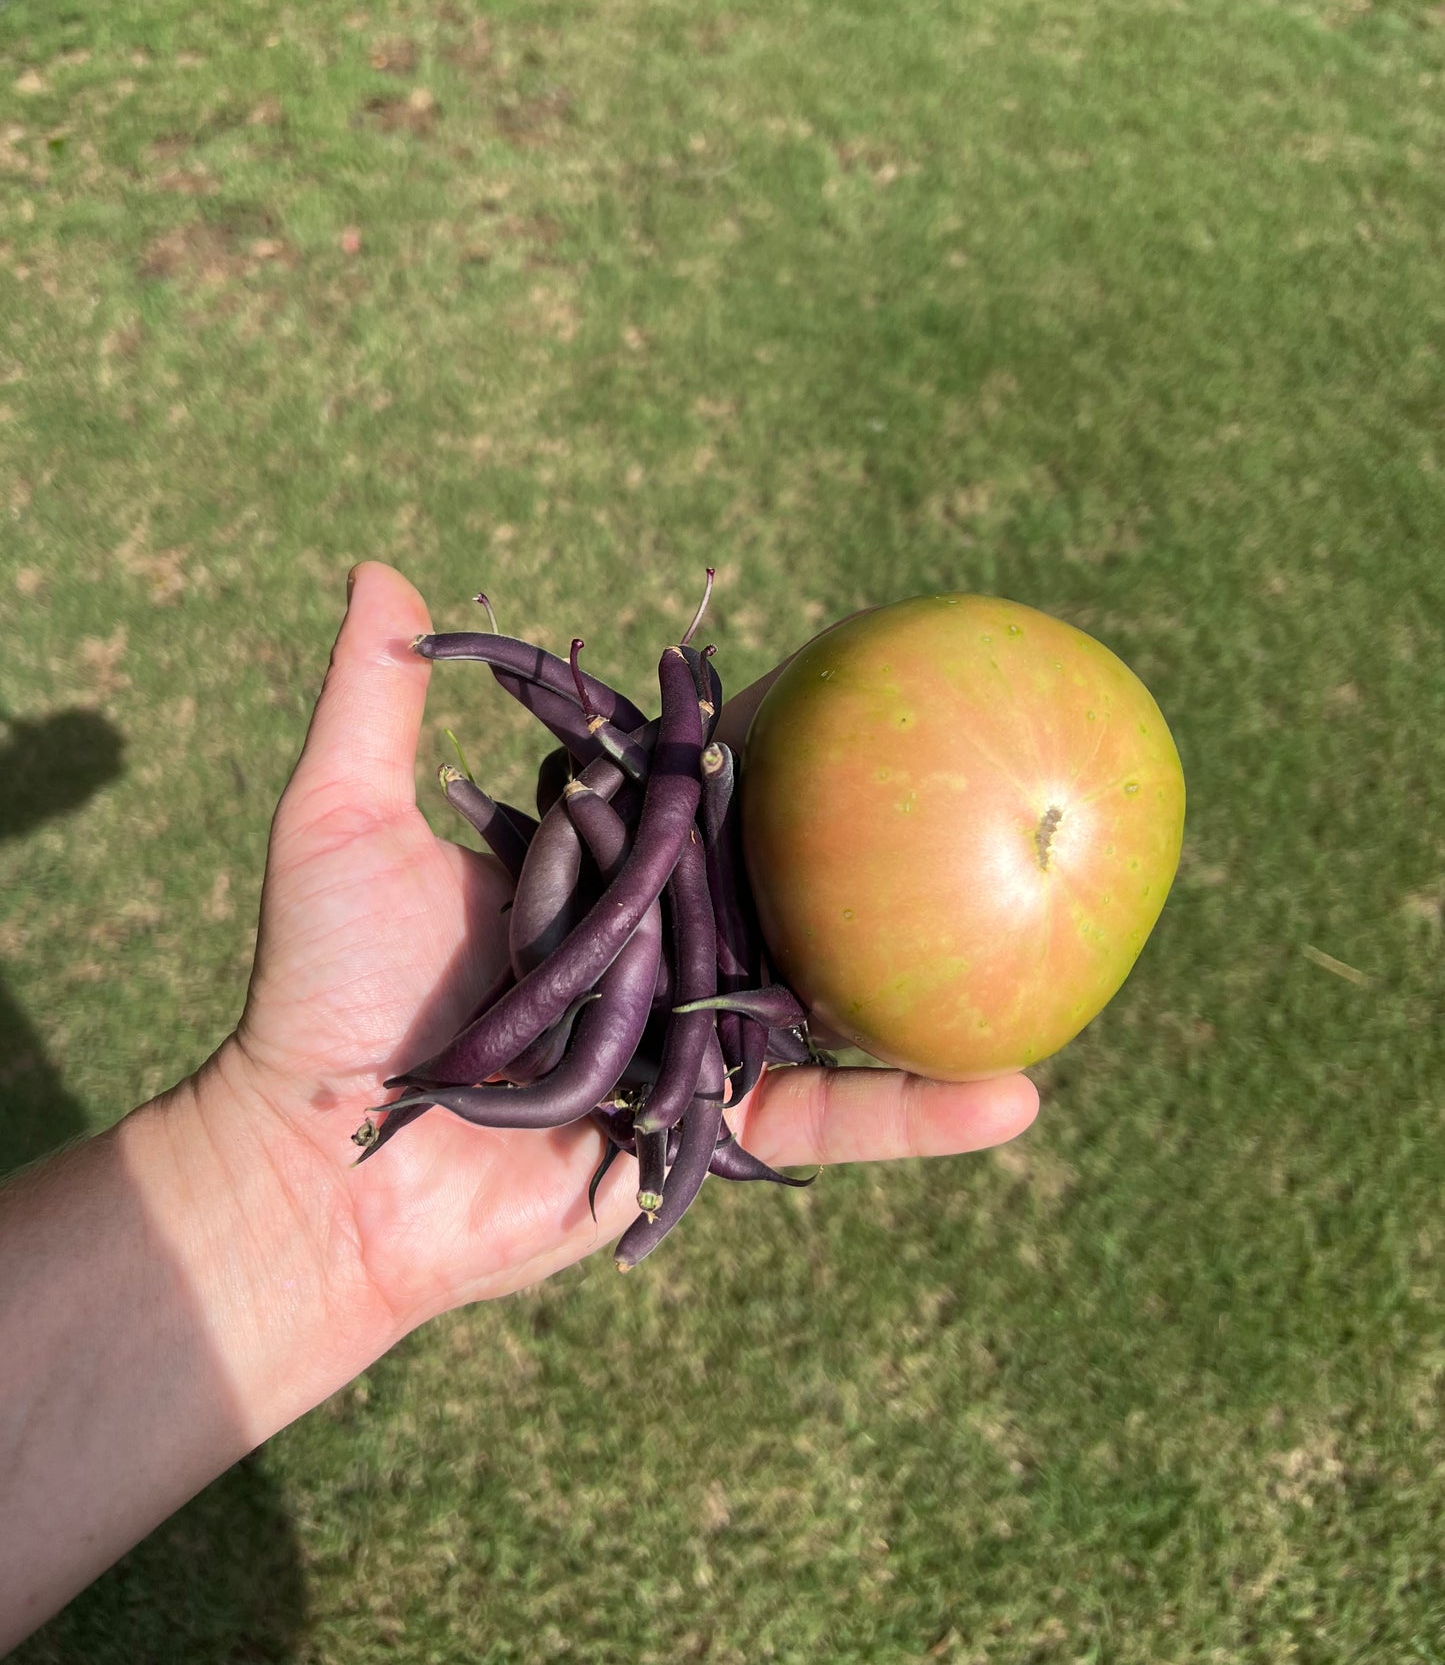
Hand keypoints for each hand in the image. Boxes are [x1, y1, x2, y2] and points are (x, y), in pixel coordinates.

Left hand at [220, 562, 1038, 1329]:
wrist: (326, 1163)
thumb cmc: (327, 992)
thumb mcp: (343, 824)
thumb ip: (372, 703)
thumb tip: (382, 567)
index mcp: (605, 870)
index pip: (709, 789)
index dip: (777, 734)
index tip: (860, 673)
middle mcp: (665, 944)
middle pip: (797, 877)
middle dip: (890, 833)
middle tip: (999, 770)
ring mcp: (697, 1036)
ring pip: (839, 993)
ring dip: (942, 969)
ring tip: (1056, 920)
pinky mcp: (713, 1132)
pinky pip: (830, 1122)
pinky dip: (922, 1116)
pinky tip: (1022, 1094)